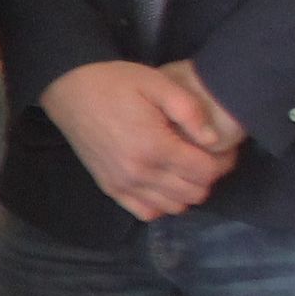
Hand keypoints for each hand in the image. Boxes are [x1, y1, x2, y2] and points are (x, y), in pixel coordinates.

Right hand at [38, 61, 238, 220]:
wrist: (69, 90)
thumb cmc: (115, 83)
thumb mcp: (158, 83)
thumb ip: (190, 111)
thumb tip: (213, 139)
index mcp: (155, 147)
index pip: (206, 172)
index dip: (223, 162)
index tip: (224, 148)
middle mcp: (140, 174)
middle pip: (194, 193)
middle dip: (209, 176)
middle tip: (207, 155)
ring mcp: (123, 185)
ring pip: (174, 207)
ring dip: (187, 190)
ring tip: (186, 167)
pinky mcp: (110, 189)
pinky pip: (146, 212)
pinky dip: (162, 204)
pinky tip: (163, 183)